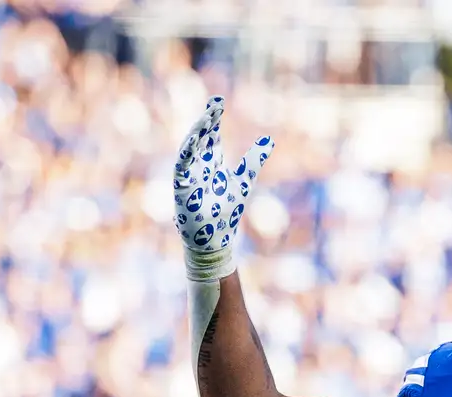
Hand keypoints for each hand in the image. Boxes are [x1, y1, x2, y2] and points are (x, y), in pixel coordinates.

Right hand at [175, 96, 273, 281]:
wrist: (216, 239)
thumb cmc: (226, 212)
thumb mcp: (244, 180)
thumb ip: (254, 160)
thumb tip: (270, 140)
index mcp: (211, 163)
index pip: (211, 136)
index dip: (213, 119)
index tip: (218, 103)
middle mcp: (198, 166)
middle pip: (201, 138)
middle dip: (207, 122)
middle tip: (215, 106)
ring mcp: (188, 175)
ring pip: (190, 148)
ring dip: (197, 132)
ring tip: (207, 118)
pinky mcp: (181, 187)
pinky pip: (182, 166)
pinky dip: (187, 152)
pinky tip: (194, 139)